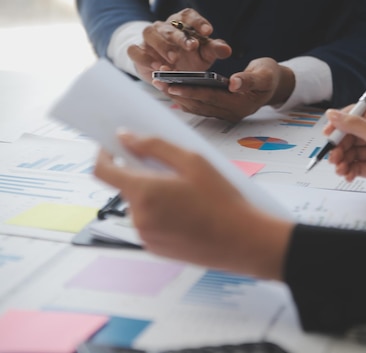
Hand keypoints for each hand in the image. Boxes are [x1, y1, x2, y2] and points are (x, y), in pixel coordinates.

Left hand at [93, 132, 291, 279]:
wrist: (242, 241)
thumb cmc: (223, 201)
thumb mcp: (194, 162)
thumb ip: (155, 146)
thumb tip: (126, 137)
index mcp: (144, 193)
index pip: (102, 171)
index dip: (104, 154)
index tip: (114, 145)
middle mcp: (138, 218)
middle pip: (127, 188)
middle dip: (143, 175)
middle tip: (175, 173)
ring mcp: (145, 237)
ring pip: (139, 206)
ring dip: (154, 196)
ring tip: (188, 196)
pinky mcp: (155, 249)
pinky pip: (149, 224)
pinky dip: (161, 214)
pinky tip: (188, 214)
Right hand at [127, 8, 231, 82]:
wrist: (169, 70)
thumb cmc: (190, 58)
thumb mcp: (205, 55)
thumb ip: (215, 50)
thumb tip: (227, 50)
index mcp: (182, 23)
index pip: (188, 15)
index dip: (198, 22)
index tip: (208, 32)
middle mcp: (164, 27)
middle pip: (169, 26)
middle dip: (180, 36)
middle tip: (192, 47)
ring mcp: (149, 38)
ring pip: (150, 33)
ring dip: (162, 45)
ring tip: (173, 59)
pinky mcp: (138, 51)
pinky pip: (135, 50)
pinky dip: (144, 57)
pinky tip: (156, 67)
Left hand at [155, 57, 294, 121]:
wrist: (274, 84)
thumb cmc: (269, 76)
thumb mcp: (265, 74)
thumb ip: (249, 79)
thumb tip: (233, 83)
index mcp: (241, 105)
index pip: (211, 98)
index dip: (192, 91)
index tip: (173, 84)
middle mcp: (230, 113)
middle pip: (199, 104)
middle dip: (178, 93)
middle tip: (158, 82)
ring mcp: (224, 113)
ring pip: (196, 106)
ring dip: (178, 96)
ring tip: (160, 84)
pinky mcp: (219, 110)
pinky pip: (198, 106)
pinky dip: (184, 98)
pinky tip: (171, 89)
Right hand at [325, 107, 365, 214]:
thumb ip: (356, 126)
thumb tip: (335, 115)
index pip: (356, 116)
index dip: (340, 123)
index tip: (328, 132)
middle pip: (351, 135)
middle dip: (339, 145)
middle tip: (332, 155)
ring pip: (352, 152)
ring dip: (343, 159)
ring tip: (340, 167)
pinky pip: (357, 166)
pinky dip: (349, 170)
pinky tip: (347, 174)